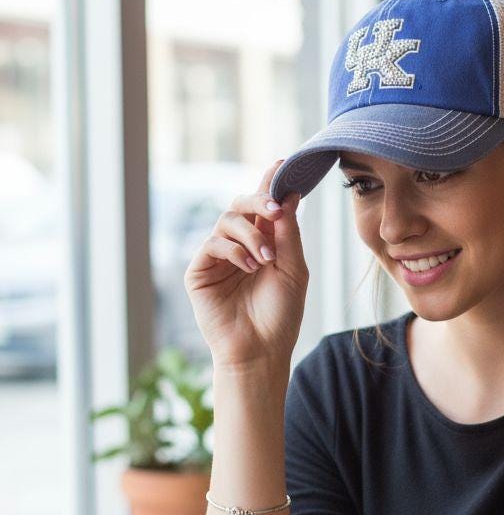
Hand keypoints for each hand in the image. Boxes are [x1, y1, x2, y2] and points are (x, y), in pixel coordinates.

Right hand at [183, 159, 308, 369]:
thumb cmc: (280, 315)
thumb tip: (290, 195)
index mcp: (264, 243)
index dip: (269, 183)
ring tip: (265, 259)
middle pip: (241, 205)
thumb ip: (289, 233)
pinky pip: (213, 244)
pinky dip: (234, 250)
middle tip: (275, 209)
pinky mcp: (199, 271)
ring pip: (227, 221)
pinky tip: (249, 267)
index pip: (264, 206)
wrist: (260, 350)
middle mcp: (239, 246)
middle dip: (259, 200)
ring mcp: (217, 258)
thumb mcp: (293, 269)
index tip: (280, 164)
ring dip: (251, 235)